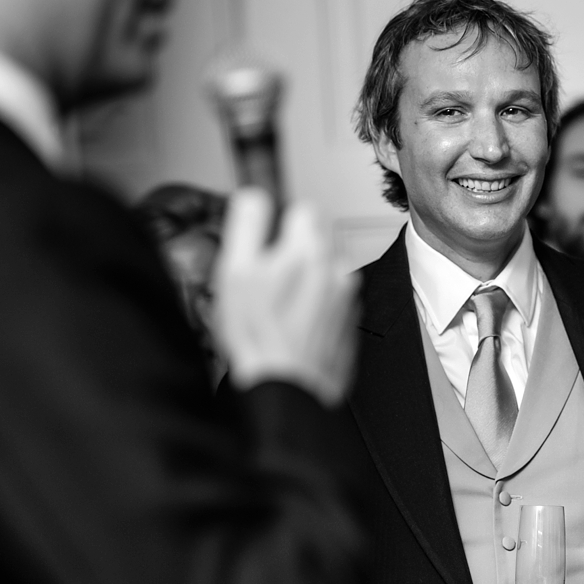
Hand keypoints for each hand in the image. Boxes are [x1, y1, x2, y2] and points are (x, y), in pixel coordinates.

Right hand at [213, 188, 359, 405]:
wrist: (287, 388)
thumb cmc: (259, 336)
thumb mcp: (235, 271)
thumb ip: (247, 224)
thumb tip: (254, 196)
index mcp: (309, 251)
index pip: (304, 208)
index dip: (279, 223)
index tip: (266, 243)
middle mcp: (336, 270)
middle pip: (318, 239)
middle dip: (294, 249)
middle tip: (267, 278)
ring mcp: (347, 298)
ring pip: (325, 269)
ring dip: (306, 278)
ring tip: (278, 305)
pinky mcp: (349, 323)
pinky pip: (332, 300)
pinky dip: (316, 305)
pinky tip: (293, 324)